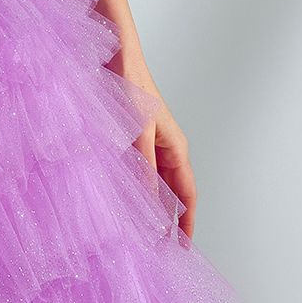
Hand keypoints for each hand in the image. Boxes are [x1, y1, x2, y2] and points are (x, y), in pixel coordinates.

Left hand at [124, 64, 196, 240]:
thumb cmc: (130, 85)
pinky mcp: (127, 135)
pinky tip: (117, 198)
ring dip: (145, 204)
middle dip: (165, 220)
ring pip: (150, 182)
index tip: (181, 250)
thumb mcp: (139, 132)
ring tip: (135, 231)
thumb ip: (144, 169)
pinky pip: (134, 169)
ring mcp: (146, 141)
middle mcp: (164, 146)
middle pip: (170, 192)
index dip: (185, 224)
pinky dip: (130, 186)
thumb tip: (150, 207)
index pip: (187, 195)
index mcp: (175, 147)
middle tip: (155, 249)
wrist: (114, 52)